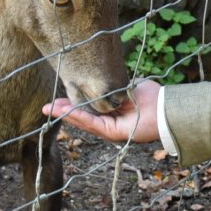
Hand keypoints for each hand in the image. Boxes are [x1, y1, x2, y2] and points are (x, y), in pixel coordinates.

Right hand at [43, 79, 161, 143]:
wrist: (164, 108)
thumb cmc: (150, 97)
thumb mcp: (127, 87)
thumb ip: (114, 85)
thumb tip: (105, 77)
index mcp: (111, 111)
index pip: (88, 108)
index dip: (73, 103)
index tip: (59, 96)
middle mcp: (109, 121)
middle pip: (81, 116)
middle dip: (63, 110)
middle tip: (46, 106)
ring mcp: (110, 128)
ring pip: (83, 121)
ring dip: (65, 114)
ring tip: (49, 109)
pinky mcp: (112, 132)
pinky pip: (92, 123)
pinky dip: (78, 117)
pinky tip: (65, 111)